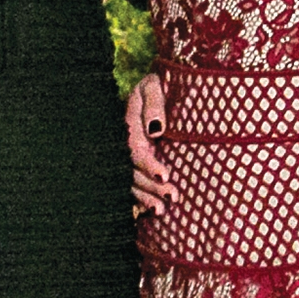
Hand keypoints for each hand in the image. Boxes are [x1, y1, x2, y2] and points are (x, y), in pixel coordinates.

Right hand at [124, 73, 174, 213]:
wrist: (156, 86)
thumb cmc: (157, 85)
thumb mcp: (154, 85)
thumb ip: (154, 103)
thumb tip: (156, 130)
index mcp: (128, 126)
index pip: (135, 150)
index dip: (148, 165)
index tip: (165, 176)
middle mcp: (125, 144)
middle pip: (133, 171)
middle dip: (151, 187)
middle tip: (172, 197)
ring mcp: (127, 157)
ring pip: (132, 182)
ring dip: (146, 198)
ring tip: (162, 212)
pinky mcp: (134, 164)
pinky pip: (132, 186)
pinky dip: (141, 201)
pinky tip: (152, 212)